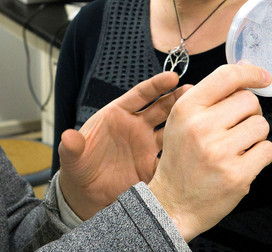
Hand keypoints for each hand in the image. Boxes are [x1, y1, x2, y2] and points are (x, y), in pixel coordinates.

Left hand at [58, 71, 184, 219]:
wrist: (85, 194)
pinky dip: (184, 155)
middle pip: (162, 108)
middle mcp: (136, 126)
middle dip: (178, 98)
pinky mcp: (153, 167)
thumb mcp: (71, 156)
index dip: (156, 85)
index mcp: (117, 114)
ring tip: (203, 116)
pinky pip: (172, 159)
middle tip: (195, 92)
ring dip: (187, 122)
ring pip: (172, 130)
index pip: (140, 94)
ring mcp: (147, 146)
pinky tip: (198, 152)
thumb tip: (67, 136)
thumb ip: (72, 145)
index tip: (172, 77)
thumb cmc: (78, 166)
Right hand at [149, 64, 271, 240]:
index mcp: (185, 109)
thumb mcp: (180, 121)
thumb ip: (207, 98)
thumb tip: (245, 77)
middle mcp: (201, 127)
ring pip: (261, 125)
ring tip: (236, 147)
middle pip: (249, 100)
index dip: (250, 72)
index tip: (263, 76)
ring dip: (255, 135)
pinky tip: (242, 161)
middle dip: (249, 112)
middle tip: (235, 127)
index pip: (226, 76)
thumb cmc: (181, 158)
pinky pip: (268, 149)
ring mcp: (219, 152)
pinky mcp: (237, 175)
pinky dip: (260, 154)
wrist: (173, 203)